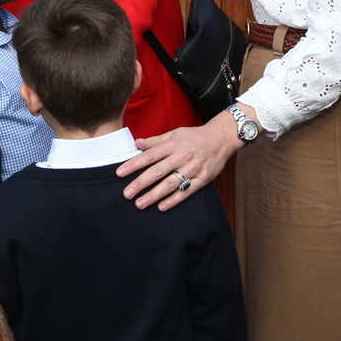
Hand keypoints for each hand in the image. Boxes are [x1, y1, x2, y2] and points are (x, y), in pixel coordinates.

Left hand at [116, 112, 241, 210]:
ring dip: (154, 195)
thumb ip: (155, 140)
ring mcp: (193, 169)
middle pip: (157, 172)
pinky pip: (186, 191)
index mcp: (172, 145)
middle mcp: (182, 157)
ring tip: (140, 204)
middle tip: (126, 194)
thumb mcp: (174, 134)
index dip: (133, 165)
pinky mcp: (203, 179)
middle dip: (140, 184)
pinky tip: (161, 207)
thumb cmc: (194, 136)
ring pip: (170, 184)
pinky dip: (174, 200)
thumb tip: (137, 143)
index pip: (149, 156)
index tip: (120, 173)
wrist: (221, 139)